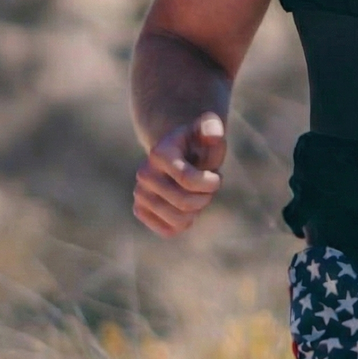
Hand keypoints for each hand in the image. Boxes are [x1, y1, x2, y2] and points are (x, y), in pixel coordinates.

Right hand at [133, 113, 226, 236]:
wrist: (180, 154)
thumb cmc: (199, 143)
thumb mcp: (209, 130)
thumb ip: (213, 128)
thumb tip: (212, 135)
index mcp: (159, 153)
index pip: (189, 180)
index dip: (211, 183)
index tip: (217, 176)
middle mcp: (144, 174)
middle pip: (185, 203)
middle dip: (205, 197)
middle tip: (208, 187)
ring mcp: (140, 193)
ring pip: (179, 220)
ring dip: (197, 210)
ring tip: (197, 195)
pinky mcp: (140, 210)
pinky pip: (169, 230)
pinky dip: (185, 222)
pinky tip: (186, 207)